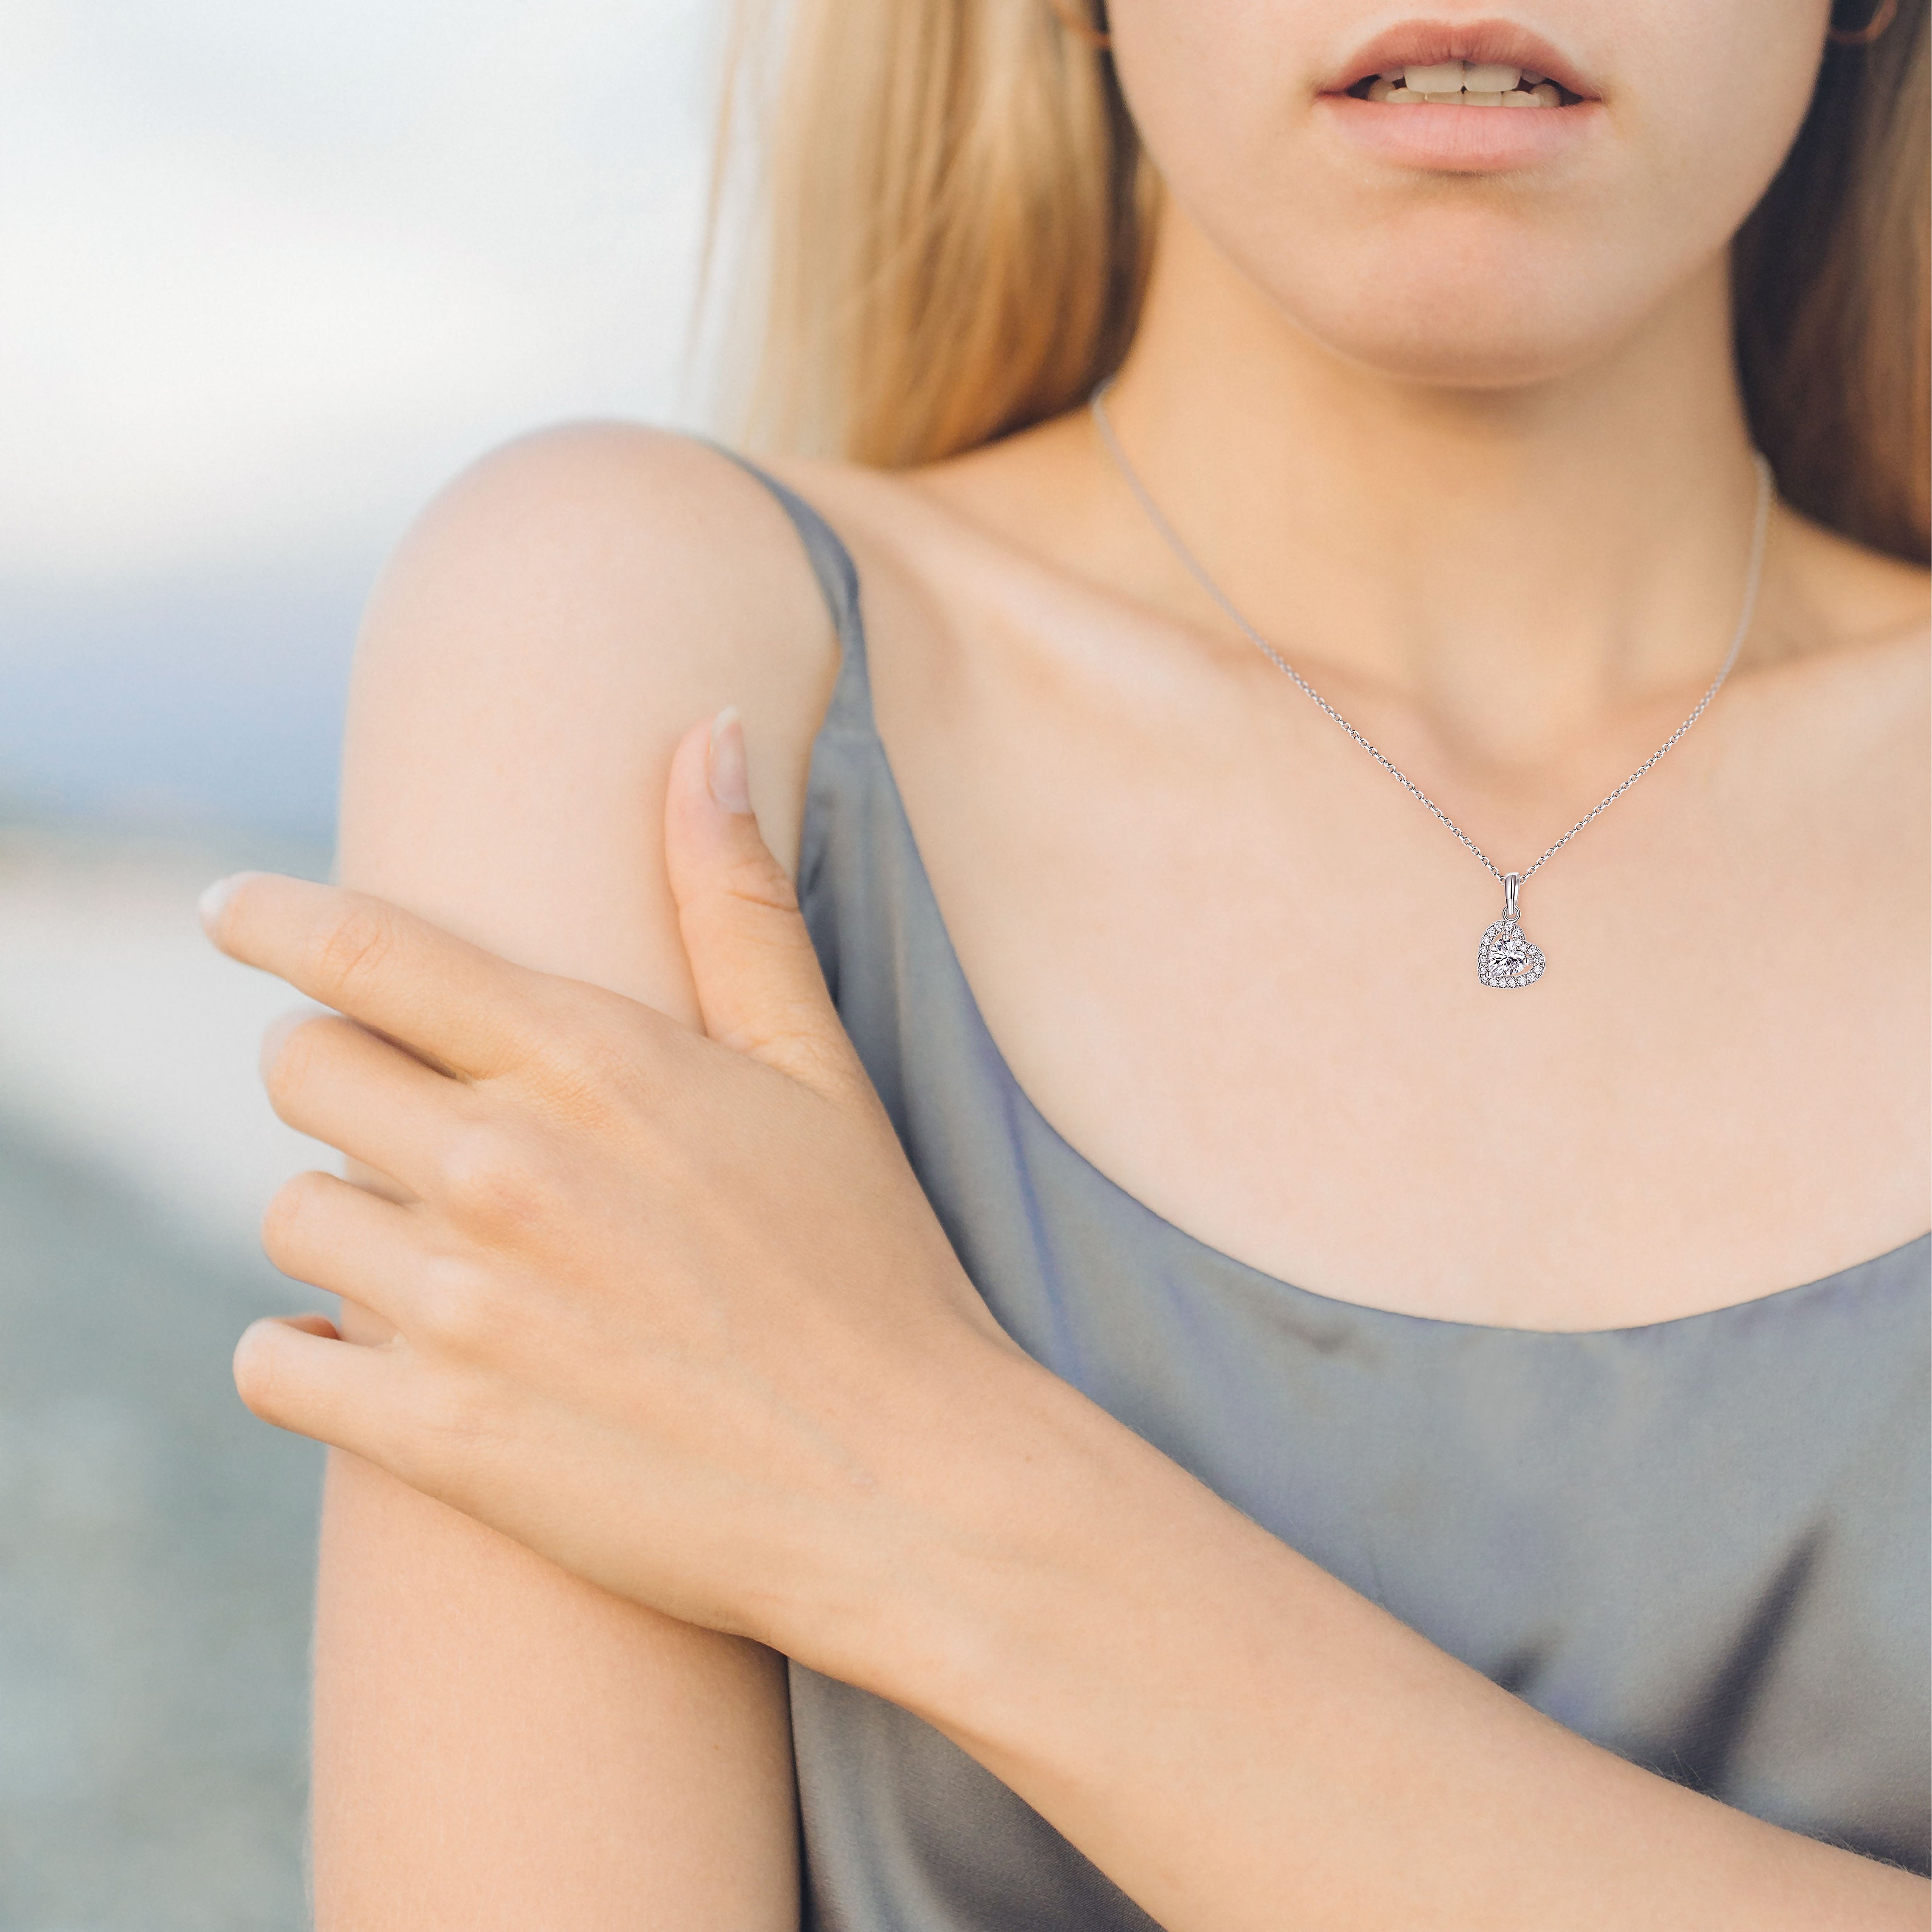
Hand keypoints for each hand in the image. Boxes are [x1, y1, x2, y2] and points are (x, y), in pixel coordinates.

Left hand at [206, 708, 1019, 1657]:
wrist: (906, 1486)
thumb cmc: (871, 1267)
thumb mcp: (813, 1066)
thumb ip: (734, 897)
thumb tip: (708, 730)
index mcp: (587, 1063)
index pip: (364, 946)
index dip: (272, 915)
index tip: (230, 909)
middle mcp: (501, 1168)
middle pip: (297, 1071)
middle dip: (334, 1080)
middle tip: (405, 1121)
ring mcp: (461, 1307)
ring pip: (288, 1220)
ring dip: (341, 1225)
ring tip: (429, 1251)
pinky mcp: (438, 1438)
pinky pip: (271, 1364)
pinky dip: (302, 1355)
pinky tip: (370, 1351)